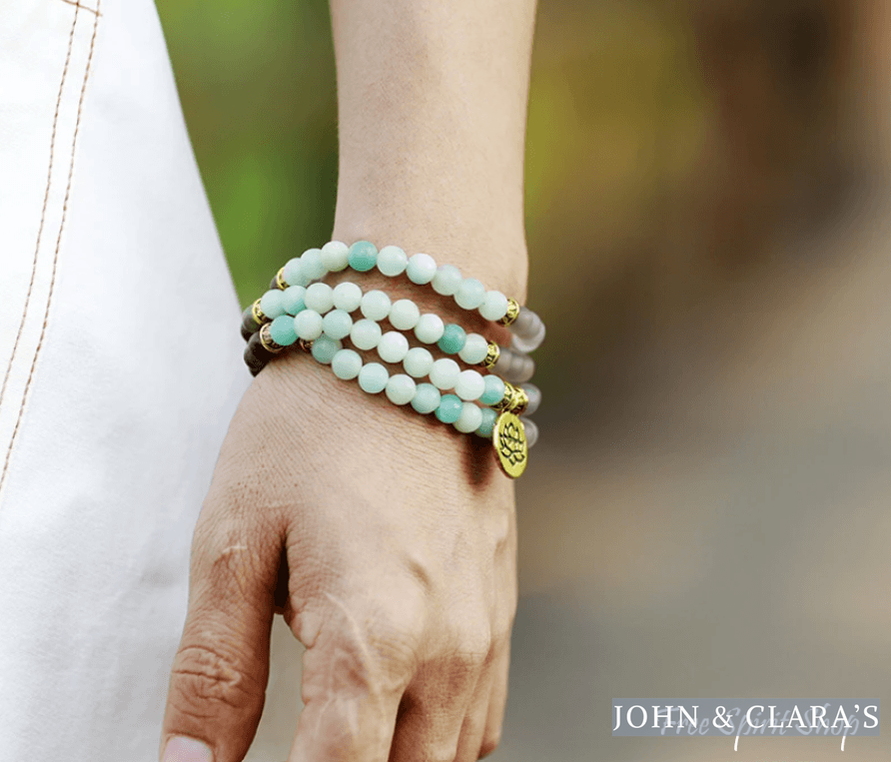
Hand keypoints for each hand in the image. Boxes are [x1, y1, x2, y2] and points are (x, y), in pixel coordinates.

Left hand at [159, 347, 516, 761]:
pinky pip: (484, 717)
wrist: (407, 341)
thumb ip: (215, 669)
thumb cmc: (313, 428)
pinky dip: (441, 742)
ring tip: (338, 737)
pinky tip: (398, 712)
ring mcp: (488, 626)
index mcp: (373, 636)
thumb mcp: (236, 539)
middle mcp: (449, 647)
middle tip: (295, 746)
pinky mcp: (504, 601)